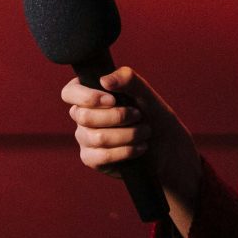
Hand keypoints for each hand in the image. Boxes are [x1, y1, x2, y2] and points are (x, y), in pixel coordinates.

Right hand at [62, 66, 198, 212]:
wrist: (166, 145)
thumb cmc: (153, 115)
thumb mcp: (145, 93)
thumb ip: (128, 79)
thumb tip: (104, 80)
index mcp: (89, 95)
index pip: (70, 92)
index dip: (87, 97)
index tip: (112, 99)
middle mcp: (81, 116)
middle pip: (84, 116)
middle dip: (118, 116)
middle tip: (139, 115)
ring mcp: (84, 138)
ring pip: (97, 137)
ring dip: (128, 134)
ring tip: (145, 132)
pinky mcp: (91, 158)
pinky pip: (102, 156)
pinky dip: (126, 151)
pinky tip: (140, 147)